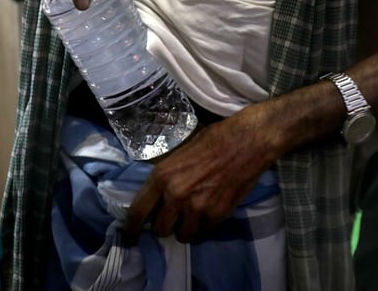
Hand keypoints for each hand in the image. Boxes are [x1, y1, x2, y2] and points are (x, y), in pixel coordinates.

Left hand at [123, 105, 281, 243]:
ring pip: (182, 236)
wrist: (247, 142)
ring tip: (192, 218)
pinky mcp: (217, 215)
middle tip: (172, 218)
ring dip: (184, 229)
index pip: (138, 211)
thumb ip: (167, 176)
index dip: (131, 228)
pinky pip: (203, 234)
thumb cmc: (214, 139)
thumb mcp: (180, 153)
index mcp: (162, 176)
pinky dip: (204, 228)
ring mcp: (197, 207)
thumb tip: (157, 196)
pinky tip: (208, 214)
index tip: (130, 236)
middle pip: (159, 230)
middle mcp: (175, 195)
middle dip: (165, 226)